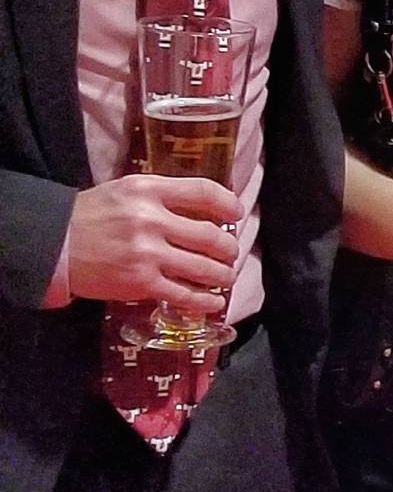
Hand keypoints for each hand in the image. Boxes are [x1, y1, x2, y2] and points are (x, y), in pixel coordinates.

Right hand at [63, 177, 239, 310]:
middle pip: (211, 235)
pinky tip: (214, 302)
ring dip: (223, 274)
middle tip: (231, 252)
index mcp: (149, 190)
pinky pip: (185, 295)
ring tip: (225, 276)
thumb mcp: (127, 190)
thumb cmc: (92, 214)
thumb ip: (162, 195)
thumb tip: (202, 207)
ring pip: (204, 268)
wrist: (56, 245)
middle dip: (229, 247)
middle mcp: (152, 220)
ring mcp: (148, 254)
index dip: (228, 203)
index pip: (204, 191)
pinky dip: (205, 301)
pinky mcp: (142, 284)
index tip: (236, 213)